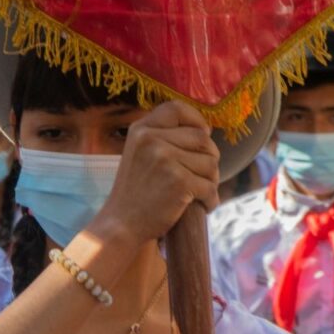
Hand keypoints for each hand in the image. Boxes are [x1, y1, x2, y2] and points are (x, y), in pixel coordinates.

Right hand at [91, 101, 219, 244]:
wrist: (122, 224)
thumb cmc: (136, 192)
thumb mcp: (139, 153)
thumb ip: (163, 138)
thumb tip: (204, 131)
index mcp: (141, 130)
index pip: (177, 108)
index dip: (196, 120)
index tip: (203, 135)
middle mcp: (151, 139)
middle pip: (202, 139)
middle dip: (209, 158)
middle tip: (202, 176)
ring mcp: (165, 159)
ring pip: (211, 163)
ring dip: (211, 180)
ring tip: (197, 192)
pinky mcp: (179, 182)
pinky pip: (210, 187)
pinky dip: (211, 200)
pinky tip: (203, 206)